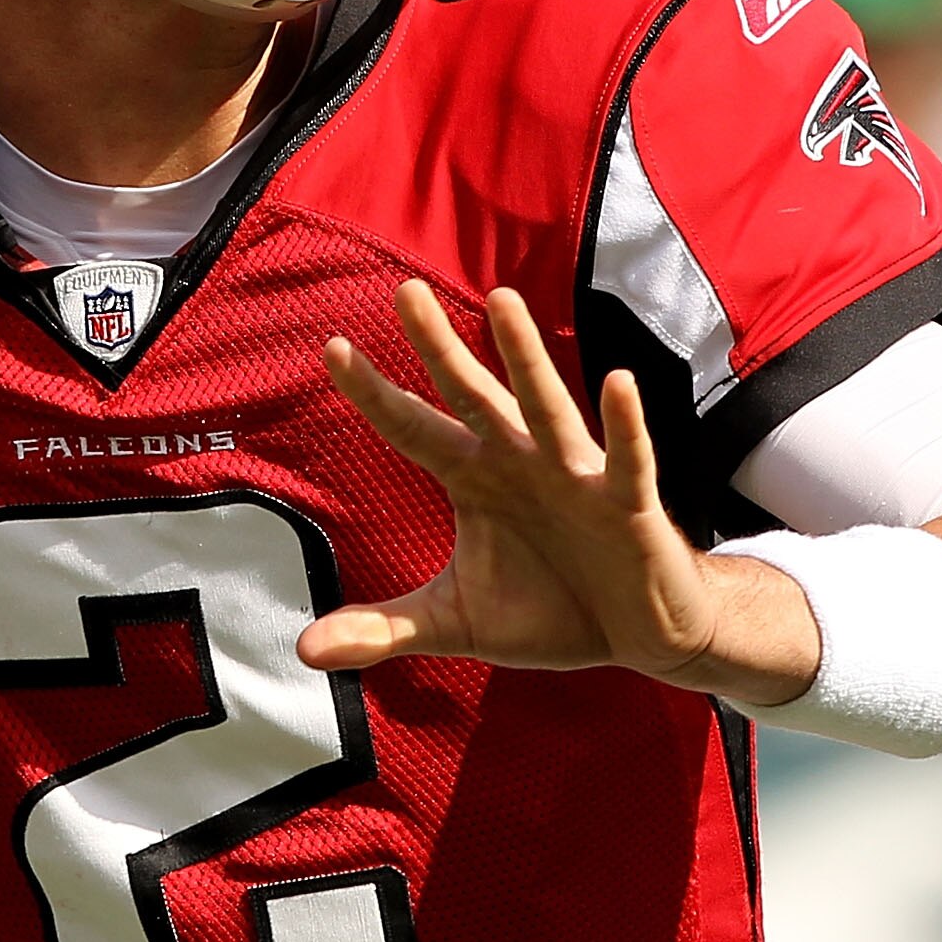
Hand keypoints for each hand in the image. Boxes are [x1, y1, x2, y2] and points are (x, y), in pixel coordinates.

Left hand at [296, 282, 818, 707]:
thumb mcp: (456, 621)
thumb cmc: (548, 610)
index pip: (413, 428)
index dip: (375, 392)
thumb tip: (303, 649)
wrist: (638, 635)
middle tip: (405, 292)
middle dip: (439, 347)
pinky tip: (619, 382)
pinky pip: (628, 461)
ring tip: (502, 299)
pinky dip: (625, 426)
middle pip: (471, 396)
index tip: (331, 347)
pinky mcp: (628, 506)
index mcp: (475, 479)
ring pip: (545, 406)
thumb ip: (383, 627)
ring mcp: (576, 477)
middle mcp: (520, 462)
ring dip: (524, 357)